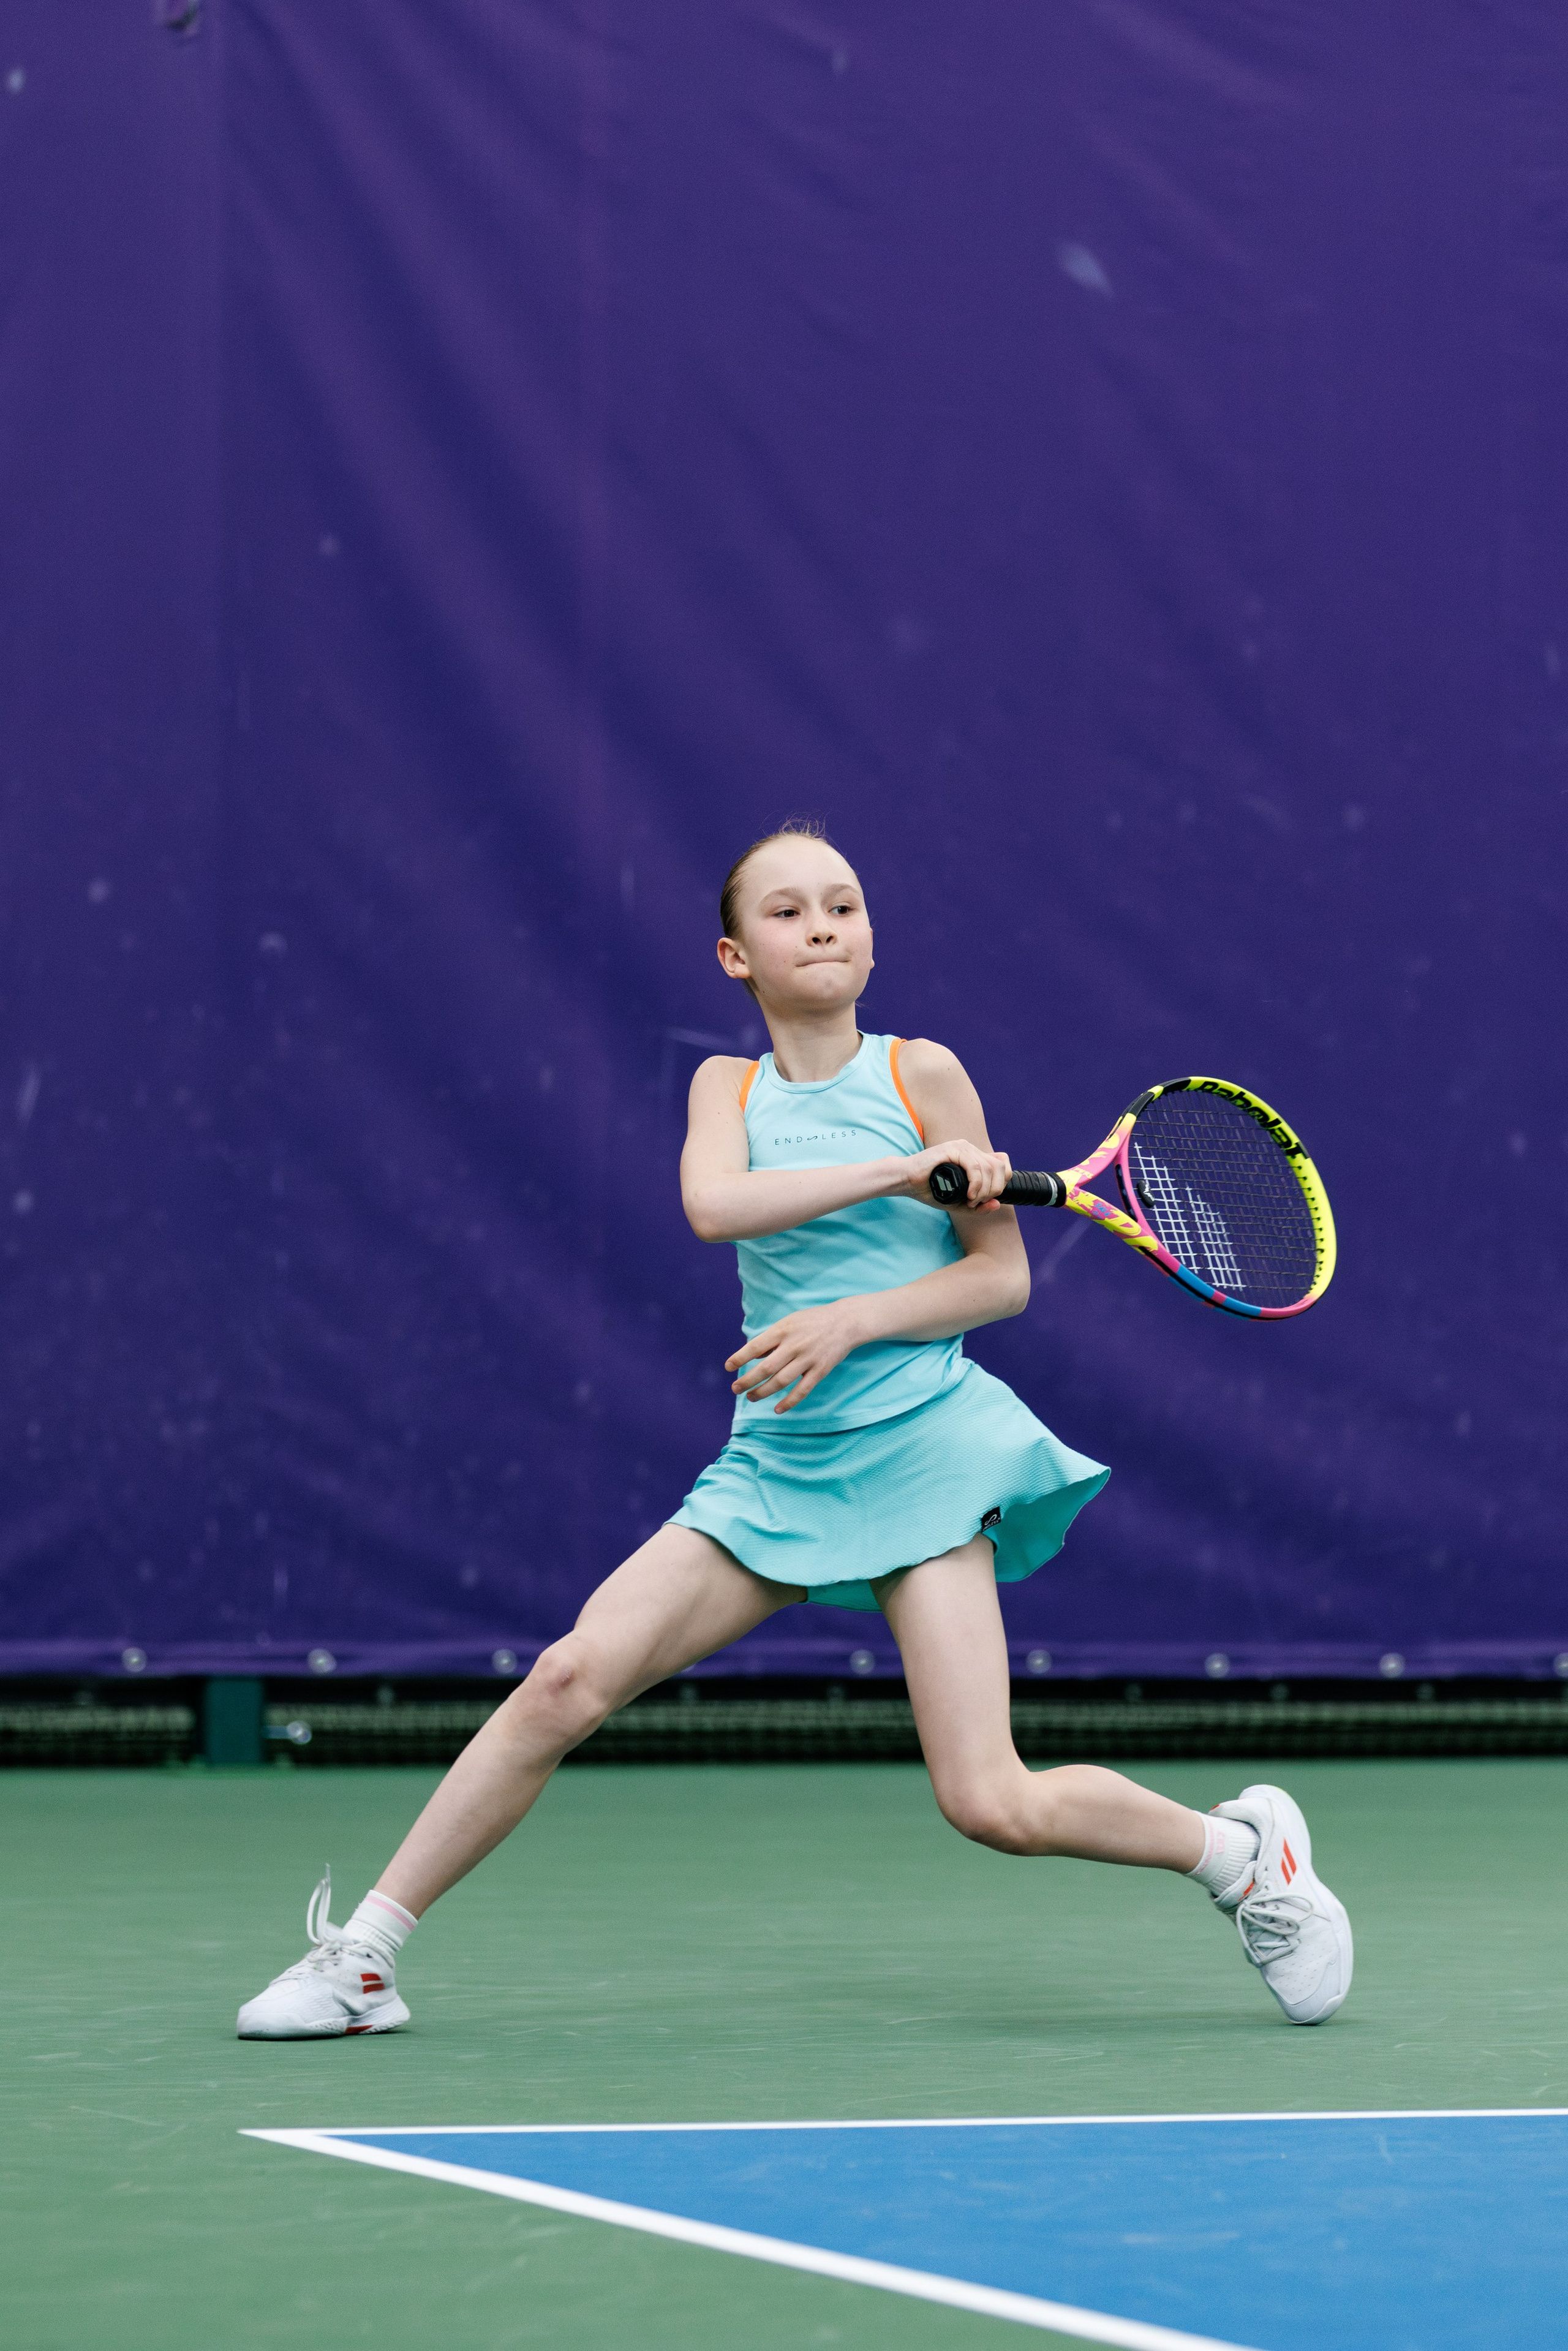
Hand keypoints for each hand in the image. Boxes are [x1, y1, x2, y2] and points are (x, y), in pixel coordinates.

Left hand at [726, 1299, 867, 1414]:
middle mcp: (794, 1345)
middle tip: (735, 1389)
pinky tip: (777, 1409)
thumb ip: (771, 1339)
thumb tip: (753, 1357)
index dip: (740, 1358)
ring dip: (763, 1392)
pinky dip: (789, 1401)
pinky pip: (802, 1390)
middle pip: (766, 1368)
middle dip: (748, 1380)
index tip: (728, 1367)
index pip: (755, 1346)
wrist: (845, 1322)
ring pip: (781, 1381)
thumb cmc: (812, 1321)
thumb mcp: (789, 1322)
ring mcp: (808, 1359)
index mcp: (783, 1330)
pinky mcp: (821, 1370)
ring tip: (751, 1398)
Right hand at [900, 1138, 1012, 1211]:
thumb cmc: (929, 1190)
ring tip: (970, 1200)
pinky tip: (968, 1194)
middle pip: (999, 1167)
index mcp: (973, 1157)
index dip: (1001, 1182)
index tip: (986, 1197)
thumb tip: (997, 1205)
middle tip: (977, 1202)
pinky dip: (975, 1184)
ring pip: (988, 1168)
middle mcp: (970, 1149)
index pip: (1002, 1163)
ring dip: (983, 1190)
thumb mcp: (958, 1203)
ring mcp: (962, 1147)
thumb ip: (978, 1206)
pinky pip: (975, 1167)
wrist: (906, 1182)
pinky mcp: (953, 1149)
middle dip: (994, 1189)